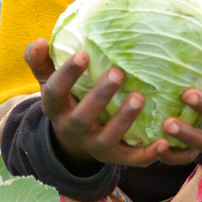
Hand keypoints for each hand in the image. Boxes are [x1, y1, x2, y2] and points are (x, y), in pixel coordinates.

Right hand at [25, 39, 167, 170]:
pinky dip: (148, 154)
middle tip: (118, 73)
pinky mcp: (114, 157)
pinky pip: (131, 159)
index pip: (55, 91)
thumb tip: (38, 41)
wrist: (73, 139)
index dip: (67, 74)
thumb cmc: (66, 98)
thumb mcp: (49, 81)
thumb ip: (41, 62)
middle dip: (100, 96)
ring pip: (107, 138)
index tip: (83, 54)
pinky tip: (164, 142)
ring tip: (139, 98)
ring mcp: (93, 145)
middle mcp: (72, 128)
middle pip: (83, 117)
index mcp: (55, 108)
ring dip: (123, 120)